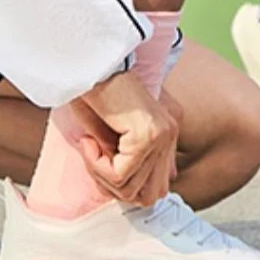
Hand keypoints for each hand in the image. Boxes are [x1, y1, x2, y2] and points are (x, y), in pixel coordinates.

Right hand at [71, 70, 180, 207]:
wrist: (89, 62)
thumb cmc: (94, 92)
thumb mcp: (114, 133)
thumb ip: (132, 161)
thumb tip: (142, 196)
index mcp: (168, 130)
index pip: (158, 187)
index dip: (125, 186)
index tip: (101, 163)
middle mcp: (171, 133)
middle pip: (149, 196)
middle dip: (114, 187)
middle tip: (93, 160)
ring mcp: (162, 135)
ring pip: (131, 189)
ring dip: (101, 175)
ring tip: (89, 147)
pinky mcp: (148, 135)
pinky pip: (120, 174)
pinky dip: (97, 165)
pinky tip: (88, 141)